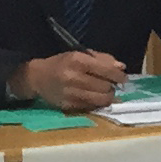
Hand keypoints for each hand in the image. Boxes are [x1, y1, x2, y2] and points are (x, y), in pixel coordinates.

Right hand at [11, 48, 128, 112]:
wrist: (37, 77)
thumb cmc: (62, 63)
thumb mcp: (81, 54)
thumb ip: (103, 59)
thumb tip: (121, 67)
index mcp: (78, 60)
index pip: (107, 71)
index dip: (119, 76)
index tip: (123, 78)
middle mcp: (73, 77)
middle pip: (105, 87)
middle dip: (112, 87)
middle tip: (110, 85)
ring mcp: (70, 93)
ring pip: (100, 100)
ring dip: (107, 97)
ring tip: (104, 92)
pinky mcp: (68, 106)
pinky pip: (91, 107)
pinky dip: (96, 103)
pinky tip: (93, 98)